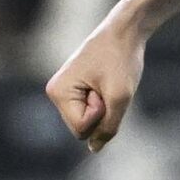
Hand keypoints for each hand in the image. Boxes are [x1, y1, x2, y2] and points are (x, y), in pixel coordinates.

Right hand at [46, 14, 145, 153]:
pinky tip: (106, 82)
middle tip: (108, 85)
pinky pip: (90, 111)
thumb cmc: (121, 59)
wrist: (125, 30)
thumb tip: (95, 149)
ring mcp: (63, 91)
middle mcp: (55, 93)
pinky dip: (103, 102)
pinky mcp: (73, 89)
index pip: (81, 130)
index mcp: (57, 92)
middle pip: (80, 129)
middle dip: (101, 113)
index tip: (105, 88)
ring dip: (104, 107)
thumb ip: (108, 127)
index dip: (101, 114)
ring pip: (86, 121)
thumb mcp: (121, 97)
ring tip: (107, 82)